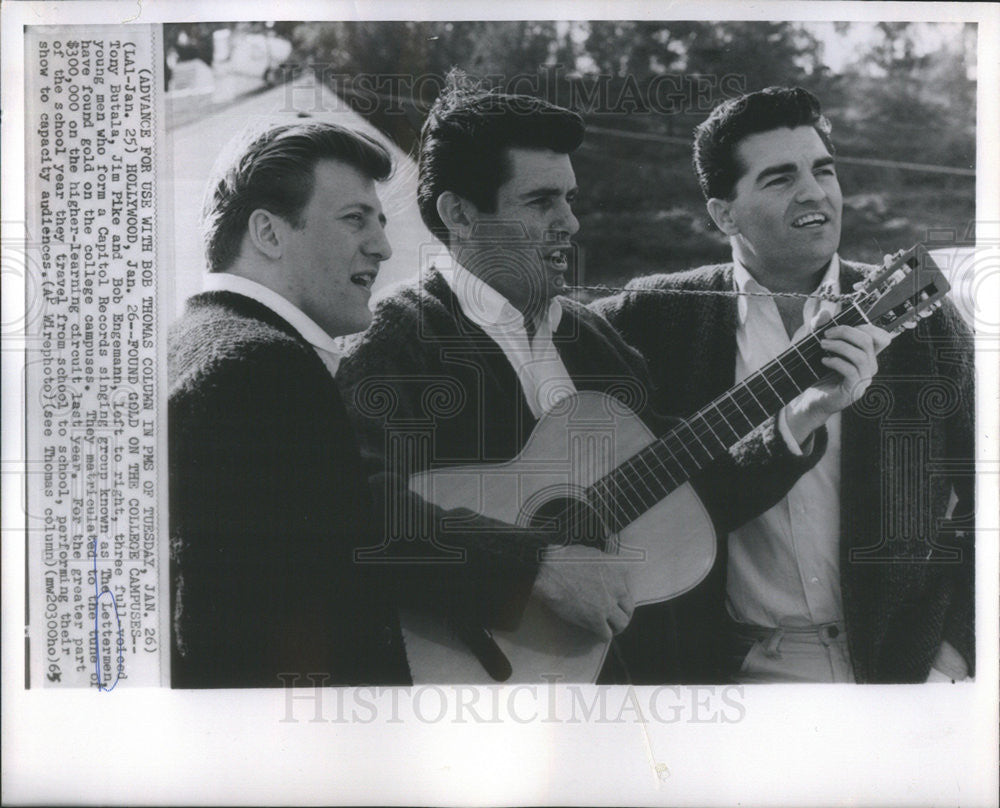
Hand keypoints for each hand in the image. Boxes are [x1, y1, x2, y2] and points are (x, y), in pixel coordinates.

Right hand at [531, 544, 633, 639]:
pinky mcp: (595, 620)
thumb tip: (603, 571)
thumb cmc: (564, 558)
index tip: (616, 598)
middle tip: (616, 617)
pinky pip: (607, 634)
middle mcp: (617, 587)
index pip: (629, 586)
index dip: (621, 595)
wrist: (548, 570)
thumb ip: (604, 563)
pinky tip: (597, 634)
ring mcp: (607, 605)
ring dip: (616, 626)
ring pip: (622, 623)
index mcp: (618, 569)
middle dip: (623, 613)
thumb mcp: (592, 554)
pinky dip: (603, 635)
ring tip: (610, 628)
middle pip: (628, 607)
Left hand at [784, 309, 891, 443]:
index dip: (866, 326)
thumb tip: (824, 312)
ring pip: (861, 355)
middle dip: (846, 332)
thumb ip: (819, 328)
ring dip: (839, 346)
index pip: (882, 337)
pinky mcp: (854, 390)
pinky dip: (836, 362)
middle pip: (868, 341)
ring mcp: (864, 379)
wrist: (811, 399)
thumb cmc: (817, 372)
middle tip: (826, 334)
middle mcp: (870, 367)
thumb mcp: (817, 346)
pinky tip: (824, 361)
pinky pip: (851, 371)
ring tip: (822, 345)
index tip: (843, 325)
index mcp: (867, 355)